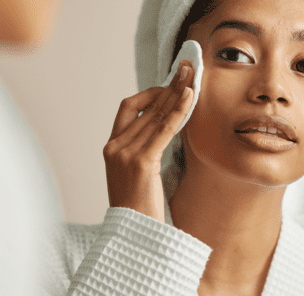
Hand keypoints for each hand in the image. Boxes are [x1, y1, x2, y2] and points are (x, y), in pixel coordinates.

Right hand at [103, 60, 194, 222]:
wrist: (133, 235)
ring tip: (191, 77)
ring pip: (155, 114)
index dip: (150, 93)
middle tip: (186, 69)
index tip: (170, 84)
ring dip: (176, 93)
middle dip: (168, 85)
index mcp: (111, 146)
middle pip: (145, 106)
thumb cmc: (139, 206)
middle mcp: (115, 146)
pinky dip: (178, 111)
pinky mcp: (141, 162)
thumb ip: (144, 149)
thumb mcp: (136, 173)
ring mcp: (125, 153)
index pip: (128, 108)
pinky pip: (164, 130)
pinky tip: (189, 96)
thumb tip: (165, 127)